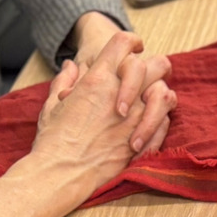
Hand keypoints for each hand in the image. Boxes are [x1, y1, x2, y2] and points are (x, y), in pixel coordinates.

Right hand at [28, 33, 175, 207]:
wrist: (58, 175)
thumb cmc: (51, 140)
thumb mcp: (52, 105)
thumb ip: (64, 82)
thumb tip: (70, 66)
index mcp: (96, 79)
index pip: (123, 43)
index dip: (132, 41)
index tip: (134, 48)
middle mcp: (120, 94)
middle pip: (155, 64)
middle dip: (154, 66)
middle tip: (148, 76)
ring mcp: (135, 117)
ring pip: (165, 92)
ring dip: (161, 94)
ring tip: (151, 100)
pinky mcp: (142, 140)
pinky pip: (165, 121)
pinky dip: (160, 120)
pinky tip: (149, 124)